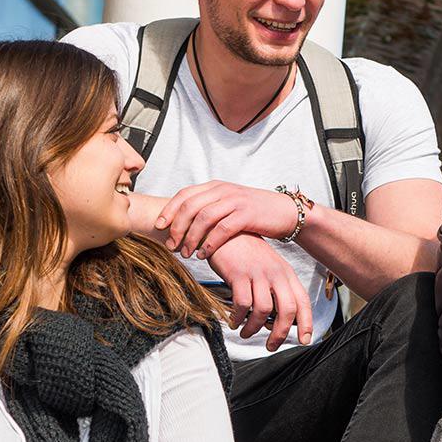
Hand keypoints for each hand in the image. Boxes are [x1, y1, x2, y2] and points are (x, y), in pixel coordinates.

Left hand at [156, 181, 300, 257]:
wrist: (284, 212)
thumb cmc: (253, 213)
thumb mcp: (227, 205)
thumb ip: (208, 208)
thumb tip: (182, 224)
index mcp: (215, 186)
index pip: (184, 194)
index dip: (169, 210)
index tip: (157, 226)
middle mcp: (222, 190)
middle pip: (190, 206)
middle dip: (176, 228)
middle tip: (171, 246)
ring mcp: (235, 201)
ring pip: (203, 218)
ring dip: (191, 238)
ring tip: (186, 254)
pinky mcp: (247, 214)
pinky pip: (222, 229)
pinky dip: (210, 243)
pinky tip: (204, 254)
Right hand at [205, 235, 312, 348]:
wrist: (226, 230)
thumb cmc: (244, 252)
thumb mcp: (266, 268)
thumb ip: (273, 291)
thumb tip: (275, 322)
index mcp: (285, 273)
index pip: (302, 301)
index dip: (307, 323)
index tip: (305, 340)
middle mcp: (275, 273)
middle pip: (288, 310)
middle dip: (281, 333)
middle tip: (271, 346)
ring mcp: (258, 273)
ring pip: (264, 311)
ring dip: (254, 328)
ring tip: (245, 333)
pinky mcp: (239, 274)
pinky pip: (242, 304)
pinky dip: (238, 317)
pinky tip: (233, 321)